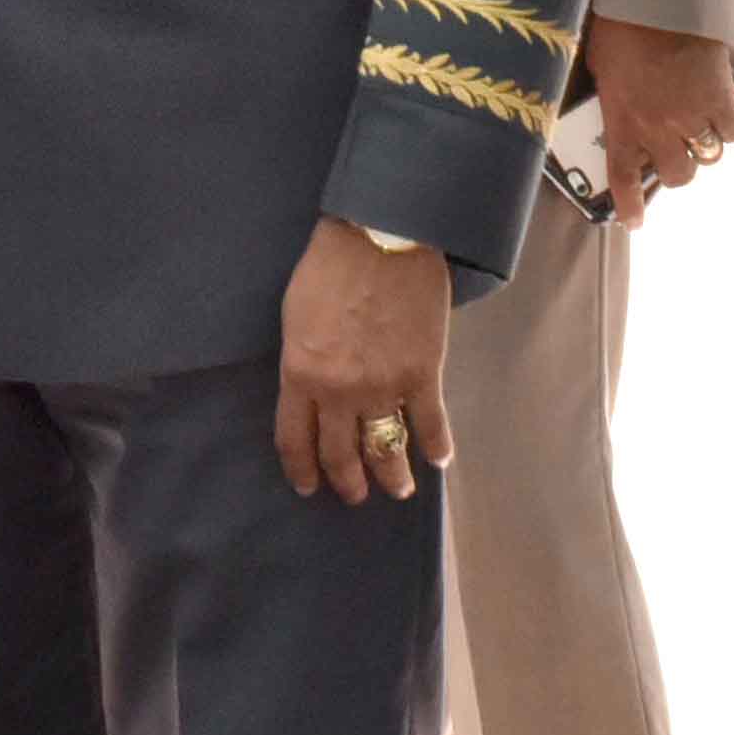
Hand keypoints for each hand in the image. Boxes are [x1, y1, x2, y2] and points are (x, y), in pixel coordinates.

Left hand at [275, 218, 451, 503]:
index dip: (302, 470)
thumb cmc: (329, 268)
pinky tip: (438, 460)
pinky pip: (430, 426)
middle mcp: (338, 392)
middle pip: (341, 455)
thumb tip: (311, 390)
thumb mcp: (295, 317)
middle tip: (355, 495)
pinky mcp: (422, 376)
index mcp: (300, 375)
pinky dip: (436, 447)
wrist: (380, 238)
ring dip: (393, 477)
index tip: (309, 487)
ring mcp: (382, 388)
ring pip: (386, 451)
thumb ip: (302, 360)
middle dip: (348, 482)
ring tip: (398, 489)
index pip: (295, 440)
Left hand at [579, 14, 733, 224]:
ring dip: (703, 146)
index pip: (624, 177)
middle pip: (677, 174)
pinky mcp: (723, 97)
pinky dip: (730, 123)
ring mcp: (693, 115)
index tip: (632, 221)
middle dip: (675, 168)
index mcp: (622, 121)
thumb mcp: (599, 64)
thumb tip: (621, 108)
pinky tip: (723, 108)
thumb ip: (612, 96)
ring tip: (698, 128)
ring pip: (708, 155)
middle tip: (673, 153)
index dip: (629, 204)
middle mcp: (659, 127)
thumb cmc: (618, 25)